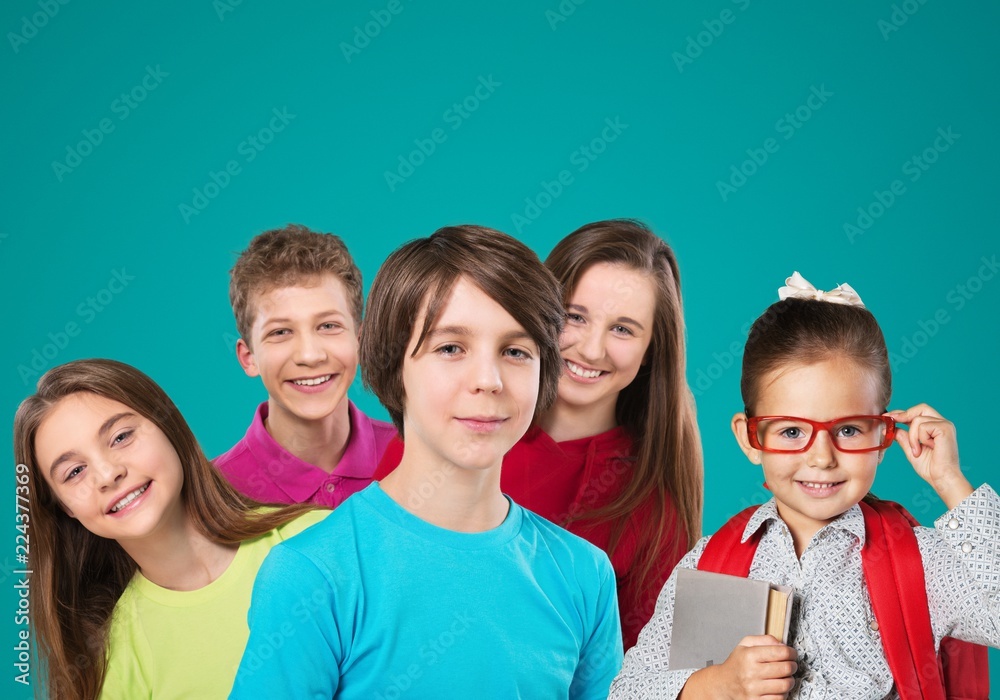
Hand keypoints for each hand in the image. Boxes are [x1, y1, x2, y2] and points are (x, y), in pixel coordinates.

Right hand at [680, 635, 795, 699]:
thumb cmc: (737, 663)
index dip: (791, 652)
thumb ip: (765, 639)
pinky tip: (778, 687)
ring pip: (785, 685)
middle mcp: (751, 672)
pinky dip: (783, 692)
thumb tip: (782, 645)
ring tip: (785, 676)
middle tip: (791, 664)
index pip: (780, 652)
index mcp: (749, 655)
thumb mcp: (746, 644)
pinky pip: (779, 698)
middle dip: (793, 665)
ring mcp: (753, 689)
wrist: (724, 683)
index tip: (792, 653)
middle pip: (785, 668)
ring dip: (790, 680)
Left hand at [887, 404, 972, 508]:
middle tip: (892, 421)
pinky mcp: (945, 428)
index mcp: (935, 427)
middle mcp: (942, 423)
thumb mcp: (911, 449)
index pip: (918, 413)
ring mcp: (945, 425)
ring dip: (912, 437)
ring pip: (917, 420)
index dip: (902, 413)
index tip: (887, 416)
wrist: (941, 478)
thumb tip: (889, 428)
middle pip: (920, 408)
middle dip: (904, 414)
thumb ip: (903, 437)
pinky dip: (919, 438)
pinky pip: (923, 426)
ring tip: (917, 451)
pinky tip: (926, 448)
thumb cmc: (930, 467)